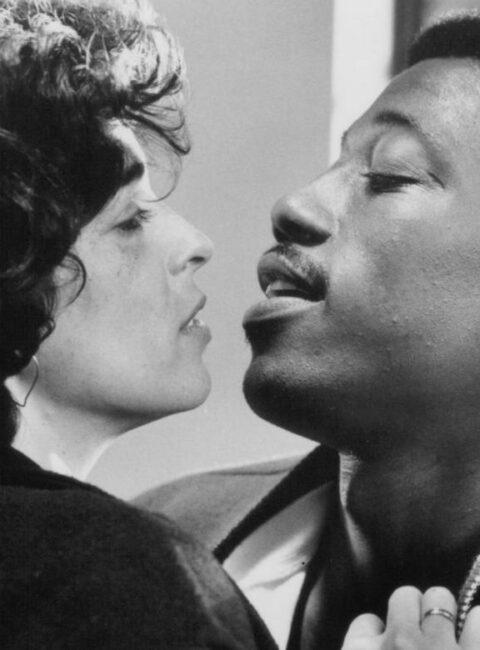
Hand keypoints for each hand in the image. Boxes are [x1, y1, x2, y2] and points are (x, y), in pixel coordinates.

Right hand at [340, 586, 479, 648]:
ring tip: (450, 633)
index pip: (365, 623)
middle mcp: (400, 643)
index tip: (384, 645)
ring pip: (440, 598)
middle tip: (423, 638)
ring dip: (445, 615)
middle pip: (404, 597)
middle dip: (414, 615)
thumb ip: (361, 647)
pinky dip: (474, 626)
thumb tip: (375, 630)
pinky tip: (471, 637)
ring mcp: (439, 648)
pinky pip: (477, 618)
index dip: (376, 634)